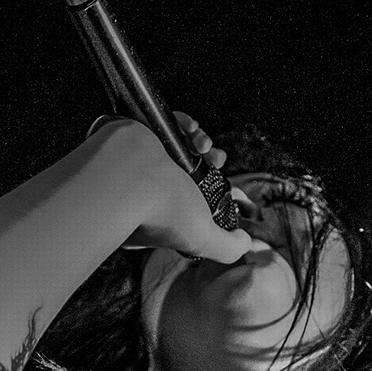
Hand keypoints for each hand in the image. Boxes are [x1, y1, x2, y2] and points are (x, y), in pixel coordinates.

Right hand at [91, 113, 251, 263]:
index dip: (208, 192)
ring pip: (179, 145)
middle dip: (210, 161)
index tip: (222, 185)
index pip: (188, 201)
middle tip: (217, 160)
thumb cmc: (159, 212)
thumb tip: (244, 242)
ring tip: (205, 145)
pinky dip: (184, 124)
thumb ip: (227, 247)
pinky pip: (165, 123)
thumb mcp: (202, 239)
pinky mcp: (136, 132)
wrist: (127, 175)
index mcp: (154, 215)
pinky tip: (191, 130)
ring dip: (200, 141)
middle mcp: (144, 189)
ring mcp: (138, 159)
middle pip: (187, 170)